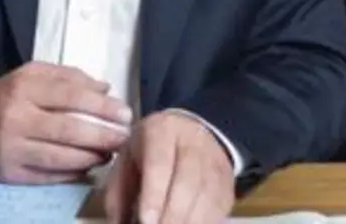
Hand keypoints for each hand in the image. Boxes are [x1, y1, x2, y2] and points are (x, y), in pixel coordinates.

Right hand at [0, 61, 132, 183]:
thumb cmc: (10, 96)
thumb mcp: (34, 74)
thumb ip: (70, 77)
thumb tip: (105, 89)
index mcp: (24, 88)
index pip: (71, 97)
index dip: (102, 107)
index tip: (124, 113)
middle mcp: (15, 118)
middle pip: (69, 130)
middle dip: (103, 135)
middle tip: (124, 136)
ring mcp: (12, 149)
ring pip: (61, 158)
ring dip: (92, 157)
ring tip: (109, 151)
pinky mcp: (10, 173)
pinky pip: (49, 176)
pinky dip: (73, 172)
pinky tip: (88, 165)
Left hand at [104, 110, 235, 223]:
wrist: (189, 131)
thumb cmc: (150, 151)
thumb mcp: (126, 162)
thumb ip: (117, 195)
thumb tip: (118, 223)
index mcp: (162, 131)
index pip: (160, 164)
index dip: (154, 196)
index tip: (146, 221)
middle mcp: (193, 142)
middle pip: (187, 184)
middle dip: (171, 216)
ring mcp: (215, 163)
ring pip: (207, 199)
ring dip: (188, 222)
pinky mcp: (227, 184)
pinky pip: (219, 209)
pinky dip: (202, 223)